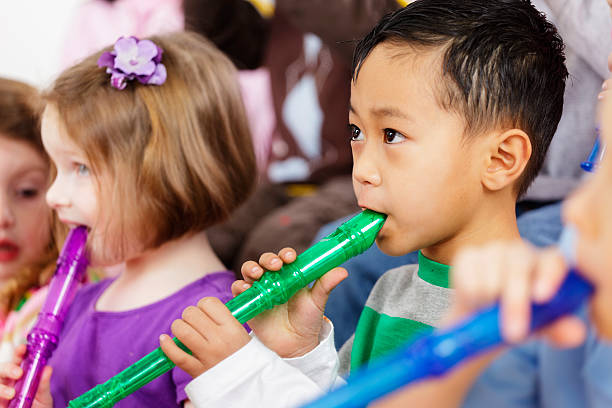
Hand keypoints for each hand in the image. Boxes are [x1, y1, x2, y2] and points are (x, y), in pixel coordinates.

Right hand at [0, 345, 53, 407]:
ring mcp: (2, 393)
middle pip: (3, 369)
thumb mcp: (44, 397)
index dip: (19, 353)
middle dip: (9, 367)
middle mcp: (9, 383)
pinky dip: (0, 392)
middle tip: (18, 373)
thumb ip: (43, 384)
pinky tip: (7, 397)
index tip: (24, 348)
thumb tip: (47, 368)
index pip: (18, 360)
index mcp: (22, 376)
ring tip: (11, 393)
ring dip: (1, 387)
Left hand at [160, 297, 250, 377]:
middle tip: (194, 323)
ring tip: (183, 331)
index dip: (203, 304)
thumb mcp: (242, 333)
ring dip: (178, 327)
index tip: (205, 311)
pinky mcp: (196, 371)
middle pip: (192, 314)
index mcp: (232, 328)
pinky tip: (164, 340)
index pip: (209, 303)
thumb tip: (203, 307)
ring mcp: (207, 356)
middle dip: (189, 315)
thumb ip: (225, 319)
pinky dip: (166, 345)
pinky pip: (175, 354)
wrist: (246, 385)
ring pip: (181, 331)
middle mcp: (219, 340)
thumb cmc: (243, 356)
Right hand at [233, 248, 346, 357]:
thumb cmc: (307, 320)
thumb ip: (326, 285)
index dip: (286, 254)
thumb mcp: (317, 302)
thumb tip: (343, 271)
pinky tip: (246, 289)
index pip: (285, 257)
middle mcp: (273, 278)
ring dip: (251, 268)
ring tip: (258, 274)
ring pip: (249, 271)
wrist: (295, 345)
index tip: (291, 258)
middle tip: (276, 266)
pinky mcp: (249, 302)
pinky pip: (240, 290)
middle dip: (268, 259)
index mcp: (290, 274)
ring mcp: (260, 289)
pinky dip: (240, 287)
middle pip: (265, 261)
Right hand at [445, 241, 585, 346]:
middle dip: (515, 301)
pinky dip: (471, 296)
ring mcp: (493, 250)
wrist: (479, 322)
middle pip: (519, 266)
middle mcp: (521, 251)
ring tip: (491, 314)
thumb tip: (575, 333)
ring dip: (490, 301)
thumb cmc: (518, 320)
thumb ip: (558, 329)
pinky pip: (469, 276)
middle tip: (513, 333)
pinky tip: (476, 303)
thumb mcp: (540, 328)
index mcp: (548, 264)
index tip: (542, 298)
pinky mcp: (468, 255)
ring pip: (492, 273)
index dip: (549, 276)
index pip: (554, 261)